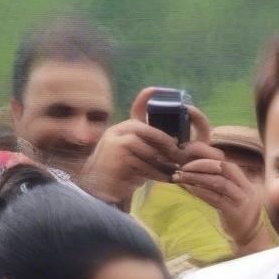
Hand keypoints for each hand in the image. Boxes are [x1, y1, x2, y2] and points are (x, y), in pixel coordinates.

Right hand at [77, 88, 212, 204]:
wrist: (98, 189)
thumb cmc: (122, 173)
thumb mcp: (136, 156)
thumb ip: (149, 146)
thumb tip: (176, 144)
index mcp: (123, 128)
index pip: (137, 108)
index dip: (147, 96)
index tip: (158, 89)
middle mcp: (117, 132)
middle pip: (147, 131)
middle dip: (166, 143)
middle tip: (180, 155)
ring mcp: (115, 143)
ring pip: (148, 150)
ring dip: (164, 163)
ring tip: (175, 171)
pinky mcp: (117, 158)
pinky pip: (144, 164)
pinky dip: (159, 174)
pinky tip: (168, 179)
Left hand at [172, 150, 270, 252]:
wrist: (249, 236)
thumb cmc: (236, 214)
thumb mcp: (232, 196)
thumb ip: (221, 183)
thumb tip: (196, 171)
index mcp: (246, 182)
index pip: (227, 165)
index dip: (208, 161)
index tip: (190, 164)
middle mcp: (247, 189)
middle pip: (224, 169)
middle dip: (202, 166)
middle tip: (184, 169)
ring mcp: (243, 201)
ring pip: (220, 183)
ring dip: (198, 178)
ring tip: (182, 178)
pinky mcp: (235, 213)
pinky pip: (216, 199)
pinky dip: (202, 192)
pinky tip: (190, 189)